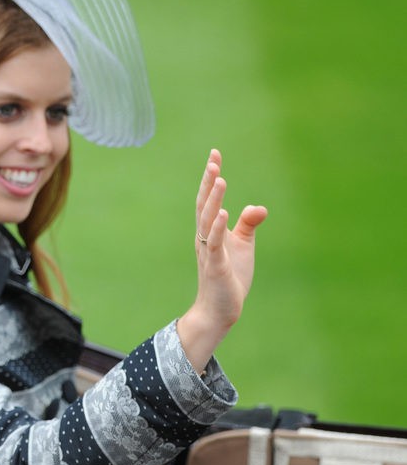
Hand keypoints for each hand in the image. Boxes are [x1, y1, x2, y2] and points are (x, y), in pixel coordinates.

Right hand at [178, 149, 267, 372]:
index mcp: (209, 231)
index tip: (215, 155)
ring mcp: (209, 251)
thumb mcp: (242, 245)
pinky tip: (222, 214)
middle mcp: (205, 238)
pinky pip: (215, 244)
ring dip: (213, 200)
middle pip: (204, 205)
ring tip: (219, 179)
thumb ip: (247, 224)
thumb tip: (259, 207)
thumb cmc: (229, 276)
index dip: (211, 178)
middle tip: (213, 160)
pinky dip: (218, 228)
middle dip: (209, 183)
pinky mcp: (216, 266)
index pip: (208, 200)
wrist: (220, 309)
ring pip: (207, 221)